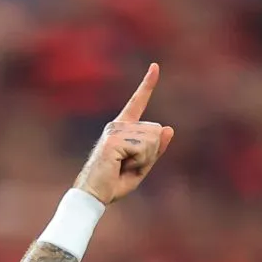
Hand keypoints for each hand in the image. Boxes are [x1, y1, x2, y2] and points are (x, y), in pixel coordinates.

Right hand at [75, 65, 176, 205]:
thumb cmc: (114, 183)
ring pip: (152, 139)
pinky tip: (121, 166)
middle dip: (151, 153)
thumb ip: (156, 149)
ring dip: (145, 159)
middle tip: (129, 166)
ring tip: (123, 167)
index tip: (155, 66)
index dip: (147, 84)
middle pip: (156, 131)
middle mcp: (118, 125)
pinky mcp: (114, 140)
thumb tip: (169, 128)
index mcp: (123, 128)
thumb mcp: (141, 166)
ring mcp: (115, 131)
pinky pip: (143, 148)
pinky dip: (138, 162)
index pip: (138, 102)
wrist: (93, 195)